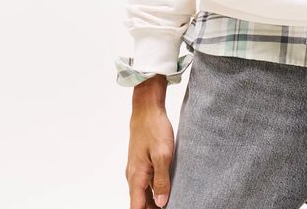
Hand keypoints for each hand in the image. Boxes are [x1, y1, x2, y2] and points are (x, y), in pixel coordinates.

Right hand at [126, 79, 174, 208]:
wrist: (147, 108)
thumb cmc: (154, 128)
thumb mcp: (162, 154)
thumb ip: (161, 180)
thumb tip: (160, 203)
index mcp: (136, 177)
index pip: (136, 208)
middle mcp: (133, 176)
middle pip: (140, 203)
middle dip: (152, 208)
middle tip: (172, 206)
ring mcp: (137, 169)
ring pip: (143, 193)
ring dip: (154, 200)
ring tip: (171, 201)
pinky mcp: (142, 162)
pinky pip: (147, 182)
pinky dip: (154, 189)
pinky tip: (167, 189)